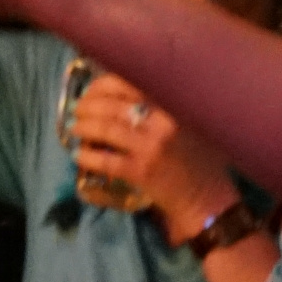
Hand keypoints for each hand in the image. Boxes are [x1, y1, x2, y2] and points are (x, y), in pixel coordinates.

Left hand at [69, 75, 238, 237]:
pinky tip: (77, 154)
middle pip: (113, 105)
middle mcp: (163, 122)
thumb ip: (159, 102)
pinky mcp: (141, 172)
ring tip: (74, 128)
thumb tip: (115, 91)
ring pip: (106, 130)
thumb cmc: (196, 157)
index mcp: (173, 105)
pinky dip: (87, 155)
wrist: (206, 198)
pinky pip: (105, 160)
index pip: (129, 83)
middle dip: (88, 105)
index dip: (103, 84)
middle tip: (77, 108)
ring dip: (83, 127)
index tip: (92, 90)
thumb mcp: (187, 121)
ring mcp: (151, 148)